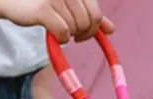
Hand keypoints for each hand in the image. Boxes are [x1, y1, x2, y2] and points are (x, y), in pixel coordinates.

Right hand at [0, 0, 114, 41]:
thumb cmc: (40, 1)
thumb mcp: (68, 4)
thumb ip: (89, 13)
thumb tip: (112, 30)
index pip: (96, 13)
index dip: (93, 28)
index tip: (84, 32)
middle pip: (89, 22)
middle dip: (83, 34)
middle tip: (72, 35)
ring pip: (75, 28)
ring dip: (69, 35)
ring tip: (57, 29)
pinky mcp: (43, 8)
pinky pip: (64, 33)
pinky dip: (61, 39)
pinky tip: (53, 34)